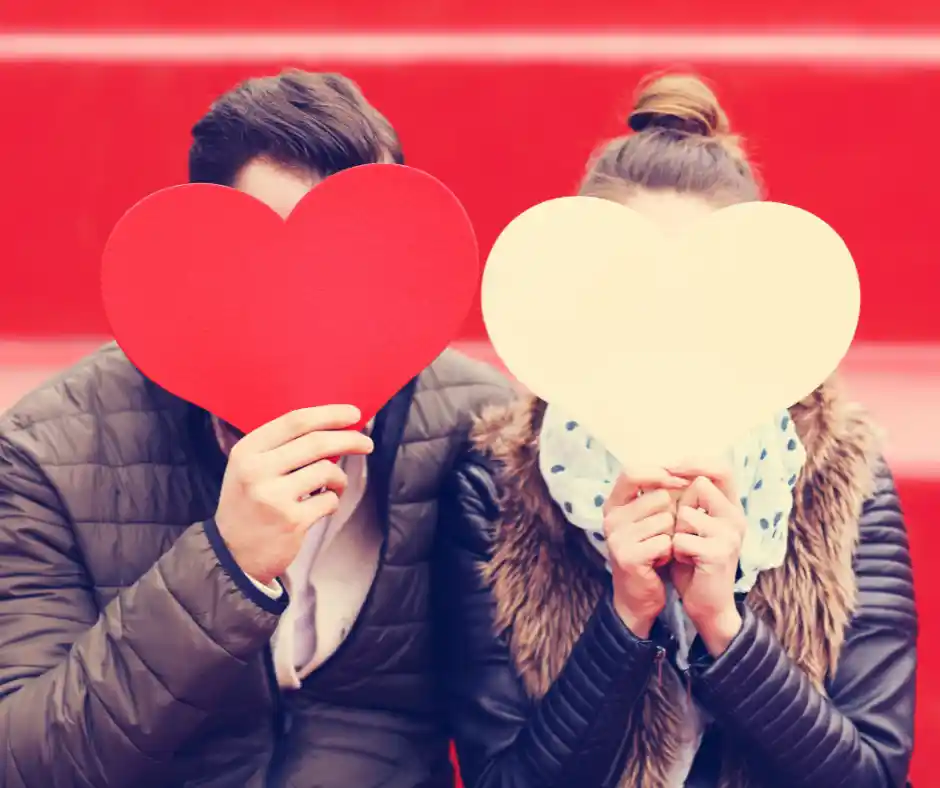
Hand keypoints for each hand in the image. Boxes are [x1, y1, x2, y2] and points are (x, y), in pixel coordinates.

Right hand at [215, 405, 373, 585]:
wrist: (231, 554)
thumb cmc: (248, 504)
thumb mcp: (249, 467)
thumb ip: (281, 447)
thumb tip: (332, 427)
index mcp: (247, 451)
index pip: (295, 421)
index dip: (329, 414)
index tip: (353, 413)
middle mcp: (257, 470)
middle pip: (317, 443)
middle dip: (349, 439)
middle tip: (366, 443)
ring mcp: (274, 497)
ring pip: (327, 471)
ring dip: (339, 477)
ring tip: (335, 485)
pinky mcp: (292, 521)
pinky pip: (329, 500)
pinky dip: (333, 500)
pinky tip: (321, 505)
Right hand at [604, 469, 688, 638]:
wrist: (638, 595)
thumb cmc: (648, 551)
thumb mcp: (646, 518)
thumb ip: (655, 494)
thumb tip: (683, 472)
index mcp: (613, 503)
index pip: (632, 472)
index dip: (658, 473)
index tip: (680, 481)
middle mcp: (610, 517)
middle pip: (658, 497)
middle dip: (671, 514)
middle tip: (661, 534)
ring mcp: (617, 537)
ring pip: (665, 520)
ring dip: (671, 536)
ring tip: (659, 549)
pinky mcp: (628, 556)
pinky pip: (665, 542)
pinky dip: (669, 552)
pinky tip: (659, 562)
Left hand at [667, 460, 746, 654]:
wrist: (707, 605)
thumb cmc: (693, 561)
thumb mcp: (691, 525)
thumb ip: (689, 500)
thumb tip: (667, 468)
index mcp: (731, 507)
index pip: (721, 468)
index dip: (694, 463)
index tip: (668, 467)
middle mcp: (736, 516)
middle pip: (700, 486)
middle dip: (680, 506)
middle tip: (681, 530)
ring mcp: (731, 534)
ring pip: (686, 514)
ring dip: (675, 532)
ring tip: (684, 550)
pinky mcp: (719, 553)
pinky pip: (681, 539)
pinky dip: (675, 552)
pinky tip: (685, 563)